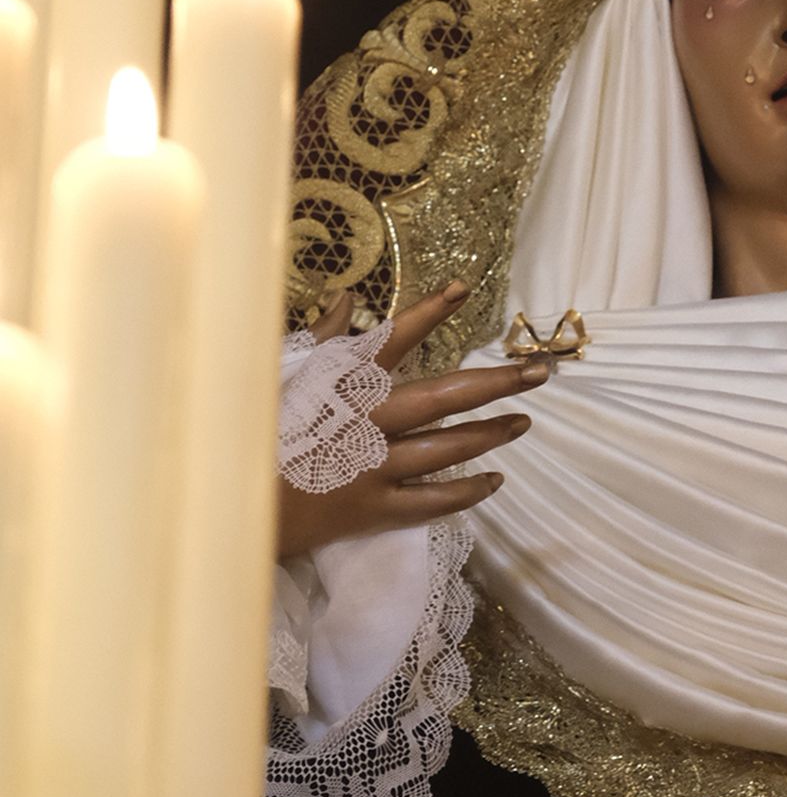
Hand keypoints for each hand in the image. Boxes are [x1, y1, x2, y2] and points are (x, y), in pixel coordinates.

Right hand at [277, 282, 546, 560]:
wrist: (237, 508)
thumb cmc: (256, 437)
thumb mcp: (282, 379)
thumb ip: (321, 339)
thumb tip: (346, 298)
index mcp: (342, 384)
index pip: (393, 337)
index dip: (430, 311)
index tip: (463, 288)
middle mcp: (366, 421)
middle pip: (444, 397)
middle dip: (495, 382)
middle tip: (539, 372)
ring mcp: (374, 467)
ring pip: (447, 448)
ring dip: (490, 434)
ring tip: (522, 422)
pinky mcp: (375, 508)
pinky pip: (433, 501)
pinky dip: (467, 491)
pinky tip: (495, 480)